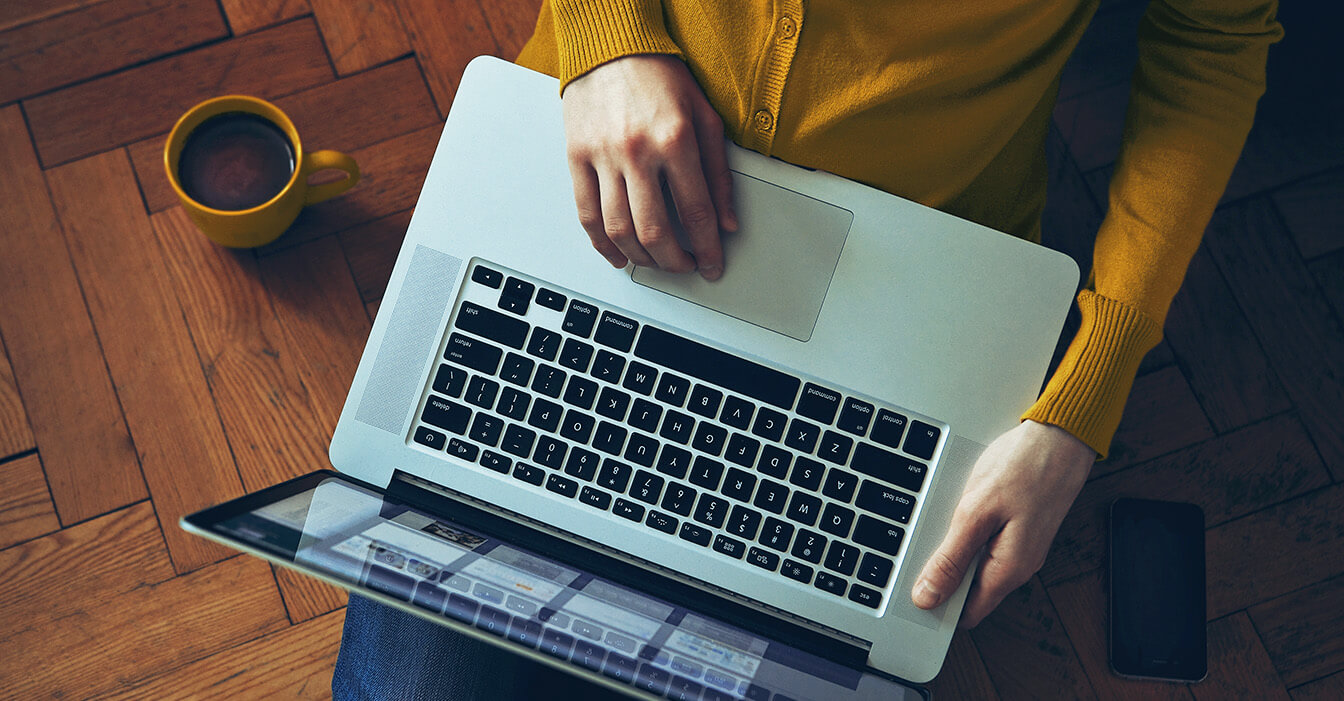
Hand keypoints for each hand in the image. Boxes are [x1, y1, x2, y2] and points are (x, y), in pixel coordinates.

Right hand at [562, 54, 736, 279]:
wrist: (611, 46)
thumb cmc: (659, 77)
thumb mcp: (705, 117)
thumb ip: (719, 173)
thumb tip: (727, 222)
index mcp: (676, 140)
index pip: (696, 212)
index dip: (708, 248)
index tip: (712, 265)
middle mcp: (638, 151)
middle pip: (655, 231)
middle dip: (674, 261)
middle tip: (684, 266)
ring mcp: (603, 157)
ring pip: (619, 230)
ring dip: (641, 258)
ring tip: (655, 262)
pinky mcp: (577, 158)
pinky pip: (587, 215)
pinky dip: (603, 244)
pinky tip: (617, 254)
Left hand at [911, 420, 1094, 626]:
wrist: (1061, 436)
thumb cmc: (1024, 467)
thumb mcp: (976, 513)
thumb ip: (951, 559)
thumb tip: (928, 596)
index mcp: (1008, 570)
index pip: (967, 613)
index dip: (938, 605)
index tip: (914, 588)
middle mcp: (1019, 566)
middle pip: (970, 590)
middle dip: (944, 574)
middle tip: (926, 542)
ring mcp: (1021, 548)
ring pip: (977, 564)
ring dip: (956, 549)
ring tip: (948, 517)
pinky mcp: (1020, 529)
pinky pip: (987, 544)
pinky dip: (969, 533)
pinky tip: (962, 508)